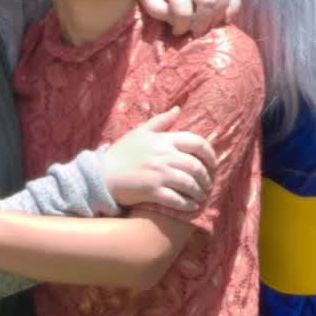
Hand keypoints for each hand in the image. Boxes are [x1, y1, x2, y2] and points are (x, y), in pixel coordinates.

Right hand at [93, 121, 211, 218]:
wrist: (101, 174)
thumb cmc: (122, 153)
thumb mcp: (140, 132)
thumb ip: (161, 120)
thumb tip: (178, 109)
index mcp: (164, 140)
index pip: (197, 143)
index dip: (210, 155)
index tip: (213, 165)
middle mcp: (164, 156)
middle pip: (197, 167)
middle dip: (207, 178)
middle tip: (208, 185)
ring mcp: (158, 173)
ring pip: (190, 184)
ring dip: (200, 193)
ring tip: (201, 197)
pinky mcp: (152, 191)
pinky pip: (177, 199)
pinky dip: (188, 205)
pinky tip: (192, 207)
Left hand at [135, 0, 239, 39]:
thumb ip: (158, 10)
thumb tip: (176, 21)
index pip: (183, 10)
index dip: (181, 27)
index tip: (177, 32)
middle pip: (208, 3)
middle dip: (202, 24)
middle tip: (195, 33)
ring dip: (218, 16)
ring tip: (209, 26)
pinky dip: (233, 9)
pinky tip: (224, 20)